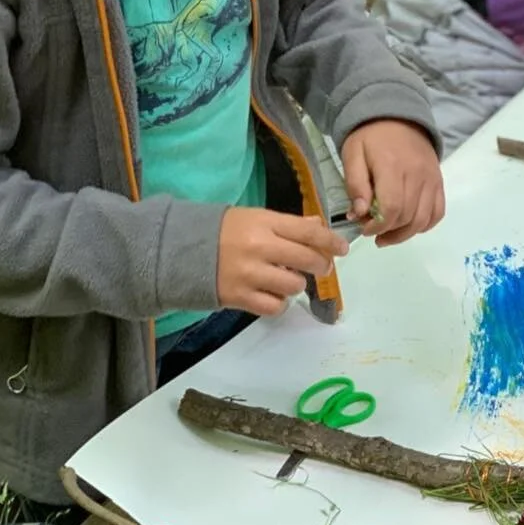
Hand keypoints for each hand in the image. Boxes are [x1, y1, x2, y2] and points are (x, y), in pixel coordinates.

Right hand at [217, 207, 348, 316]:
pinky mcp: (238, 297)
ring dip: (298, 285)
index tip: (343, 249)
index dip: (331, 241)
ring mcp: (249, 274)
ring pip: (294, 286)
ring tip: (288, 279)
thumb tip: (318, 226)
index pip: (308, 232)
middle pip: (307, 259)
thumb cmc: (223, 230)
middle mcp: (260, 248)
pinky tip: (273, 293)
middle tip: (322, 267)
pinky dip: (279, 303)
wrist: (180, 249)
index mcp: (265, 223)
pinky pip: (275, 306)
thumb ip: (288, 224)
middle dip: (322, 265)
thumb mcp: (255, 218)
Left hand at [342, 119, 446, 245]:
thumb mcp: (353, 154)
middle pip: (407, 217)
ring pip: (423, 220)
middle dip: (387, 231)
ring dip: (404, 234)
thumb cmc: (371, 137)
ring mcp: (432, 179)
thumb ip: (355, 184)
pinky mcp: (439, 182)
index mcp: (392, 167)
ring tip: (387, 236)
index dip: (377, 226)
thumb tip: (359, 214)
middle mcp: (417, 175)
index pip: (392, 208)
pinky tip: (408, 227)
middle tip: (371, 229)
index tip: (364, 229)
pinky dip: (424, 226)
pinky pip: (438, 212)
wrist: (398, 116)